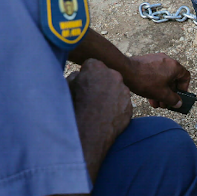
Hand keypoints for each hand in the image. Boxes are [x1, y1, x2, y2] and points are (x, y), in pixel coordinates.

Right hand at [70, 59, 132, 174]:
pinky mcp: (129, 106)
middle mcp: (114, 75)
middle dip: (101, 83)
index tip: (83, 84)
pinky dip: (116, 108)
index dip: (86, 74)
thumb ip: (75, 77)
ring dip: (110, 95)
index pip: (92, 65)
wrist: (89, 131)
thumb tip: (80, 76)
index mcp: (96, 67)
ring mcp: (124, 91)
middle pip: (107, 76)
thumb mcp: (67, 86)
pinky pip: (122, 104)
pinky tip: (106, 116)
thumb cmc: (74, 107)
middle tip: (91, 96)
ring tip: (98, 108)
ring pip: (116, 90)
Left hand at [125, 53, 190, 108]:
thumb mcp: (162, 94)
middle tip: (165, 104)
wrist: (126, 71)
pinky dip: (154, 85)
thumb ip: (173, 100)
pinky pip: (155, 74)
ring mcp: (156, 60)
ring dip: (161, 92)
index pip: (186, 77)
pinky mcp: (147, 61)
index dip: (184, 88)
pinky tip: (149, 96)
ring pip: (163, 78)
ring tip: (156, 103)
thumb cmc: (146, 81)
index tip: (179, 96)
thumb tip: (178, 103)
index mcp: (174, 67)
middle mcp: (167, 61)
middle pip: (173, 79)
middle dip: (169, 94)